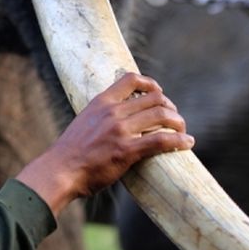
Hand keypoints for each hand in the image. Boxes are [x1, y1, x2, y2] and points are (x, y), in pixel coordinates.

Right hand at [16, 73, 193, 215]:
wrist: (61, 170)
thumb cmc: (71, 152)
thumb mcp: (85, 122)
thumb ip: (102, 116)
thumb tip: (117, 118)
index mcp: (101, 102)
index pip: (131, 79)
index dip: (151, 84)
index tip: (159, 93)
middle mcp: (113, 111)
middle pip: (153, 98)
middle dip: (170, 106)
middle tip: (174, 119)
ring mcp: (120, 130)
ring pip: (161, 115)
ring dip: (178, 122)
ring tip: (182, 131)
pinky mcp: (127, 150)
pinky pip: (161, 140)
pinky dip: (179, 140)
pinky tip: (187, 143)